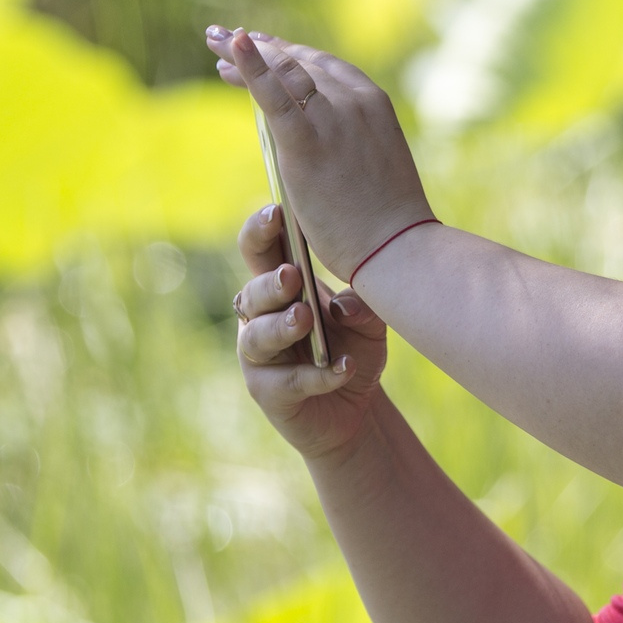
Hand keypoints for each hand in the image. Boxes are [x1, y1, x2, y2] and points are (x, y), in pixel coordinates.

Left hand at [206, 26, 433, 278]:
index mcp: (373, 102)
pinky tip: (232, 45)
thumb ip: (347, 145)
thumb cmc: (387, 222)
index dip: (288, 53)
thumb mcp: (372, 166)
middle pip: (299, 63)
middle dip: (261, 49)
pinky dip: (251, 66)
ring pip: (284, 71)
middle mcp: (354, 100)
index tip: (262, 47)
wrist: (398, 247)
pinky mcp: (308, 142)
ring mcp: (333, 118)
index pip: (323, 66)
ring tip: (216, 42)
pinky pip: (274, 95)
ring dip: (244, 53)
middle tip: (226, 40)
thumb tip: (322, 150)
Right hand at [233, 203, 388, 461]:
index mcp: (280, 287)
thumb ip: (362, 306)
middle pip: (252, 293)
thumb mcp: (370, 322)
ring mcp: (260, 357)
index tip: (277, 213)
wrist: (357, 409)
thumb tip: (342, 308)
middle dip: (270, 284)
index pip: (260, 251)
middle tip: (293, 276)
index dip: (261, 231)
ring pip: (258, 337)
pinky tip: (342, 369)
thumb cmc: (353, 349)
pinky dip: (317, 375)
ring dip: (281, 326)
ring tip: (305, 319)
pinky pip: (286, 381)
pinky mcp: (268, 393)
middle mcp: (261, 317)